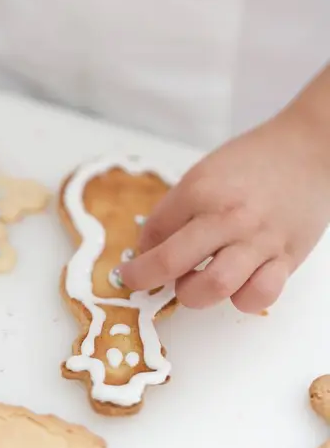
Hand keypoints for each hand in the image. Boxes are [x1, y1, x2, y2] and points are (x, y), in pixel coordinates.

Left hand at [120, 106, 329, 312]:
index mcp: (200, 190)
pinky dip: (241, 299)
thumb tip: (152, 245)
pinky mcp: (285, 257)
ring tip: (192, 284)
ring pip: (213, 286)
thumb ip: (178, 208)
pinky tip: (236, 287)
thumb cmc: (254, 159)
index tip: (139, 259)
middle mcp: (226, 216)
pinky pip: (259, 295)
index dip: (139, 251)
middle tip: (139, 281)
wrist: (307, 148)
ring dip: (192, 295)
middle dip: (144, 278)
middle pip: (170, 263)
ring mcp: (257, 239)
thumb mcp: (205, 172)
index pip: (152, 232)